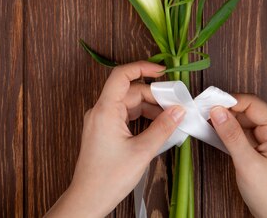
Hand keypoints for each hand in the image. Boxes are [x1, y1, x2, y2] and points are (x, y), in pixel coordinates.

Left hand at [46, 62, 185, 216]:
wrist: (89, 198)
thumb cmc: (108, 177)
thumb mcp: (142, 151)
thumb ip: (162, 128)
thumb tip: (178, 111)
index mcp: (105, 110)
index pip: (121, 75)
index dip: (142, 67)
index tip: (162, 70)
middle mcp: (100, 111)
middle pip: (130, 91)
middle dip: (154, 95)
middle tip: (176, 104)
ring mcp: (101, 121)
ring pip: (129, 104)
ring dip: (149, 107)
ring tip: (171, 118)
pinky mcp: (104, 131)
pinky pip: (125, 115)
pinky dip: (141, 117)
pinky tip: (157, 126)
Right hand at [210, 95, 266, 217]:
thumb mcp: (247, 164)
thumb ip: (232, 135)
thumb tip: (217, 111)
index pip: (253, 104)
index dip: (230, 101)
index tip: (208, 103)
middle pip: (247, 110)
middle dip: (225, 110)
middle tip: (202, 112)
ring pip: (242, 120)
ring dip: (225, 120)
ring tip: (205, 121)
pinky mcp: (260, 146)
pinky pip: (241, 131)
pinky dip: (227, 130)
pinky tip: (214, 131)